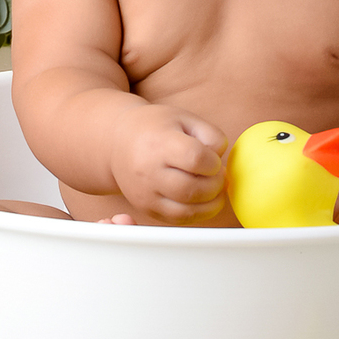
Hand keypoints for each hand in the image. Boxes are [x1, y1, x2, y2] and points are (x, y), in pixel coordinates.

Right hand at [109, 107, 227, 224]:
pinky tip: (202, 199)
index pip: (195, 159)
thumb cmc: (155, 127)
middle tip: (217, 174)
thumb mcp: (184, 118)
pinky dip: (198, 213)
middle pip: (192, 189)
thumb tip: (221, 159)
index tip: (213, 159)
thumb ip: (211, 135)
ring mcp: (146, 194)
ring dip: (210, 203)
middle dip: (215, 184)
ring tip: (213, 188)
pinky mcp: (146, 209)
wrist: (117, 143)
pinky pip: (178, 220)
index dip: (213, 162)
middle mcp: (149, 172)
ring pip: (186, 211)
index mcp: (159, 144)